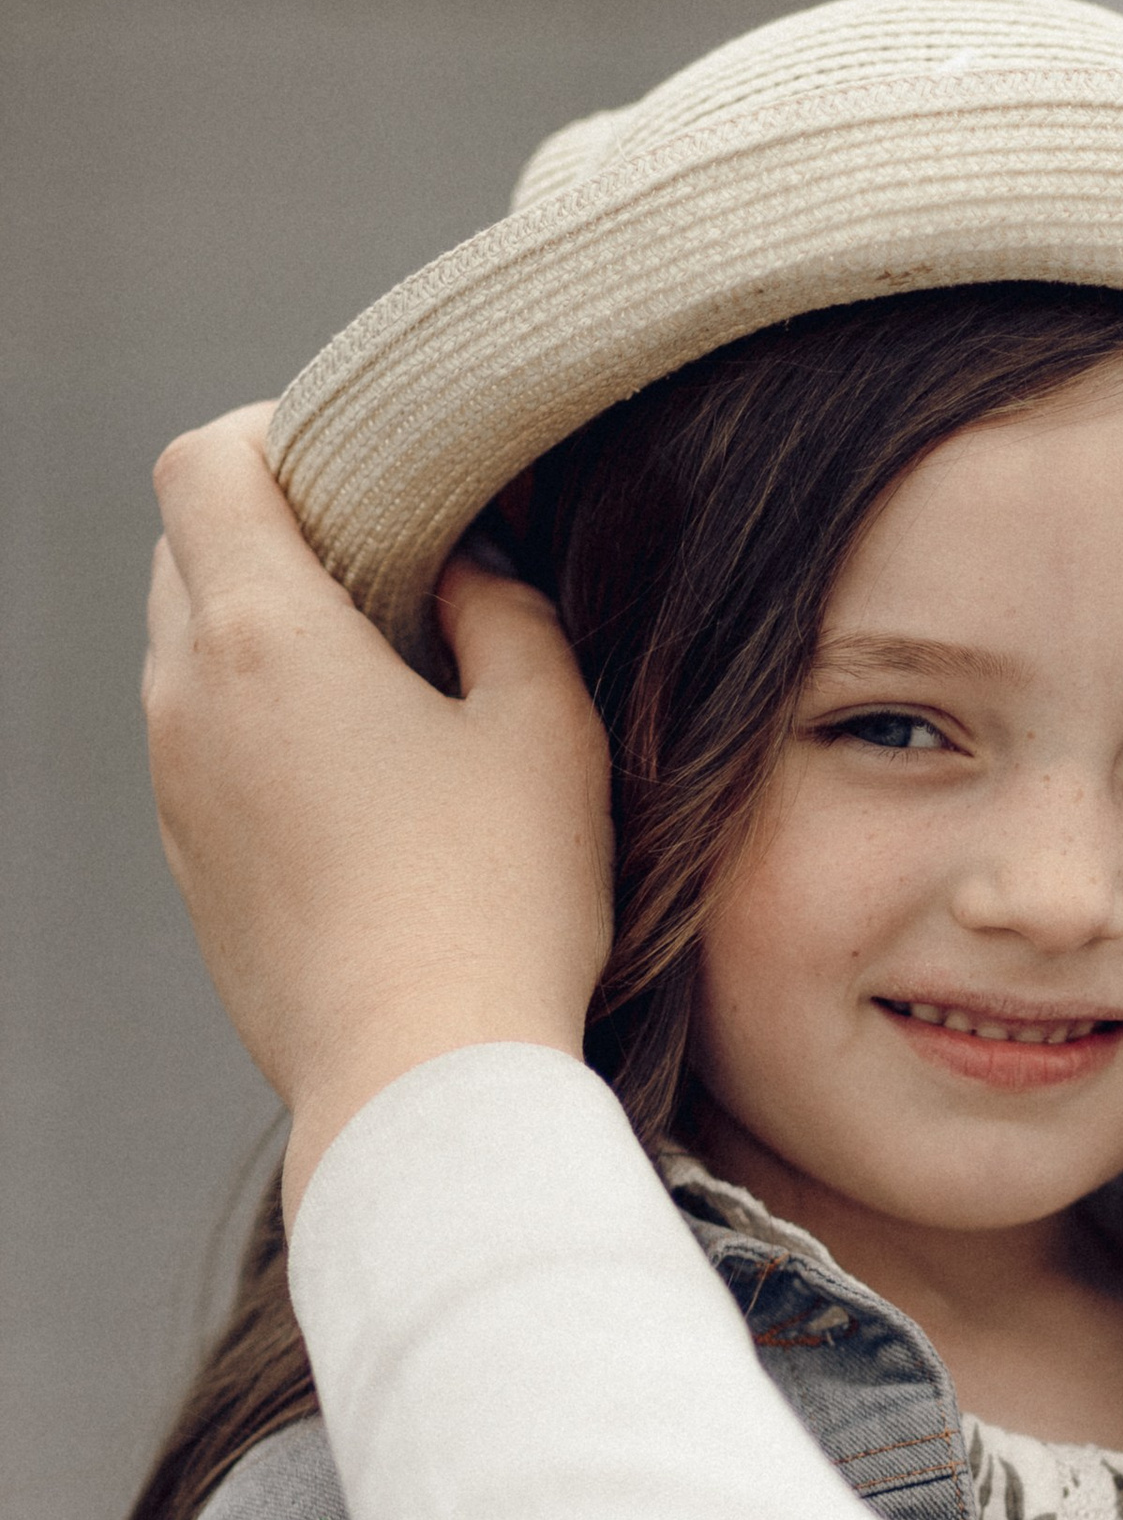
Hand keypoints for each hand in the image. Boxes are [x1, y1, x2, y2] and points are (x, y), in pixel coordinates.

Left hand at [144, 408, 613, 1219]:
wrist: (423, 1086)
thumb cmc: (496, 905)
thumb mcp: (548, 729)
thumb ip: (508, 613)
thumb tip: (469, 570)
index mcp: (265, 636)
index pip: (204, 463)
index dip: (274, 433)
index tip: (361, 463)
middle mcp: (189, 701)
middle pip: (185, 550)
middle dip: (274, 529)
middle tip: (392, 560)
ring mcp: (176, 791)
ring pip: (188, 653)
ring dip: (268, 634)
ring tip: (386, 676)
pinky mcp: (193, 867)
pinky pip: (203, 749)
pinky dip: (261, 725)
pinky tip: (365, 782)